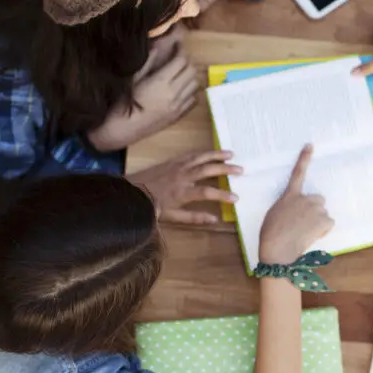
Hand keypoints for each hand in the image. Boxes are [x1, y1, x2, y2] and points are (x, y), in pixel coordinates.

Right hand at [88, 43, 199, 150]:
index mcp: (162, 82)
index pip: (181, 60)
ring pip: (195, 85)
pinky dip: (190, 91)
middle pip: (191, 71)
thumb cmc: (123, 101)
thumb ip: (147, 62)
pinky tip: (181, 89)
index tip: (177, 46)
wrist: (123, 128)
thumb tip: (157, 47)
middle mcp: (174, 94)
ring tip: (180, 73)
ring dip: (190, 76)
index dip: (180, 50)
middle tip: (178, 57)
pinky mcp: (178, 116)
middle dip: (187, 61)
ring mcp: (178, 106)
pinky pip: (193, 100)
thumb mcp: (133, 78)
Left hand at [126, 150, 240, 223]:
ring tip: (231, 154)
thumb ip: (194, 217)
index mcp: (183, 192)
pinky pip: (191, 154)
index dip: (223, 195)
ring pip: (201, 157)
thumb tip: (215, 220)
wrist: (132, 192)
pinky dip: (203, 152)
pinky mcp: (173, 161)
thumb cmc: (152, 207)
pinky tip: (210, 152)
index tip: (236, 198)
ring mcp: (177, 166)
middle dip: (226, 169)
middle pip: (208, 169)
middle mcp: (183, 176)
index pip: (208, 192)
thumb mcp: (172, 217)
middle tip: (240, 169)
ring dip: (217, 155)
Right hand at [259, 145, 334, 263]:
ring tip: (304, 232)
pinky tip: (311, 236)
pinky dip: (323, 230)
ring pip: (322, 214)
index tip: (310, 146)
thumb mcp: (274, 214)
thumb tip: (295, 211)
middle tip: (303, 223)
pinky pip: (328, 224)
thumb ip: (287, 207)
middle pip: (318, 200)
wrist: (279, 249)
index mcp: (289, 196)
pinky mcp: (325, 220)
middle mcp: (305, 198)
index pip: (298, 173)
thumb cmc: (271, 234)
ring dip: (318, 221)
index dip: (304, 158)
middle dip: (314, 209)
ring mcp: (316, 208)